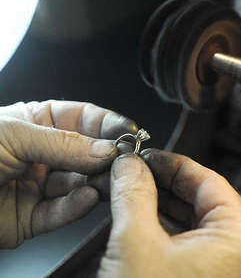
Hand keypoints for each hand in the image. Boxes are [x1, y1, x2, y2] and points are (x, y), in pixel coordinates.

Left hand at [0, 100, 137, 248]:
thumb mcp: (12, 134)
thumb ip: (62, 143)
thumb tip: (106, 149)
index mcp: (37, 124)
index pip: (85, 119)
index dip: (109, 124)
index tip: (130, 133)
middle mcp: (43, 155)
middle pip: (88, 154)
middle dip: (108, 158)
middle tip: (126, 163)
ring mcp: (38, 186)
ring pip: (80, 184)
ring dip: (97, 183)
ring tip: (111, 182)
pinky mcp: (31, 218)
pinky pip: (60, 213)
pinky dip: (75, 207)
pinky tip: (86, 198)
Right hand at [98, 149, 240, 277]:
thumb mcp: (136, 243)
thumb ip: (134, 194)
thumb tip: (130, 165)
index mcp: (239, 238)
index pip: (209, 181)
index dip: (175, 163)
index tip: (149, 154)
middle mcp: (238, 251)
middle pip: (201, 198)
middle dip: (164, 182)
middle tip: (135, 169)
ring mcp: (223, 266)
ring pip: (192, 219)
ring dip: (160, 202)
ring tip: (131, 187)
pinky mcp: (204, 277)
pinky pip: (186, 240)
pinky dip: (162, 225)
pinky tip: (139, 214)